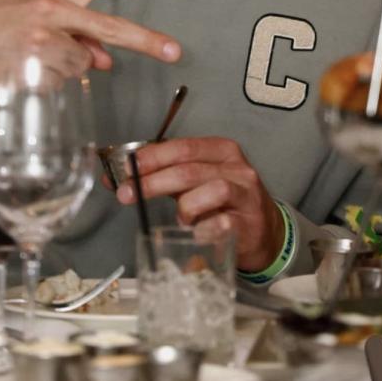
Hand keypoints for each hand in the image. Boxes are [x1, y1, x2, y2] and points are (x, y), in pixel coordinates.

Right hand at [0, 0, 182, 121]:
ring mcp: (42, 37)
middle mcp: (53, 7)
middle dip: (147, 41)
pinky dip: (50, 82)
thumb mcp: (40, 12)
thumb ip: (77, 31)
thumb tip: (107, 60)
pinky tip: (26, 69)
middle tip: (174, 52)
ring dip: (68, 67)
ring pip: (82, 63)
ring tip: (35, 57)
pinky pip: (60, 82)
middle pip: (112, 28)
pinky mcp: (30, 64)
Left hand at [115, 138, 283, 271]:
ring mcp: (245, 195)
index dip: (152, 157)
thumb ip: (162, 177)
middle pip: (190, 169)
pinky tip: (196, 233)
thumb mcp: (196, 183)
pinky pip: (221, 224)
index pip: (183, 147)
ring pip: (212, 190)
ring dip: (186, 206)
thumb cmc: (224, 203)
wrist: (264, 231)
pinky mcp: (249, 223)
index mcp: (221, 150)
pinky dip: (202, 230)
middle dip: (153, 181)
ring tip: (181, 219)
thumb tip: (117, 180)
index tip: (126, 169)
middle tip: (127, 194)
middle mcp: (237, 168)